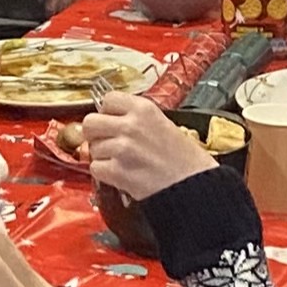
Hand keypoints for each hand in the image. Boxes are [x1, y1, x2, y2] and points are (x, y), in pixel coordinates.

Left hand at [81, 93, 208, 204]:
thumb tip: (109, 120)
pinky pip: (95, 168)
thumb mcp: (164, 124)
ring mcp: (122, 148)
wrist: (196, 187)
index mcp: (144, 109)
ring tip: (121, 161)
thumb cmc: (186, 161)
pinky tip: (120, 174)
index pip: (108, 99)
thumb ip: (136, 119)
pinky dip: (104, 174)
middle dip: (96, 134)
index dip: (107, 112)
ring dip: (102, 156)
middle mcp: (131, 126)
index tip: (111, 120)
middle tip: (107, 142)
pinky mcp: (117, 171)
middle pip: (90, 122)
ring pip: (92, 147)